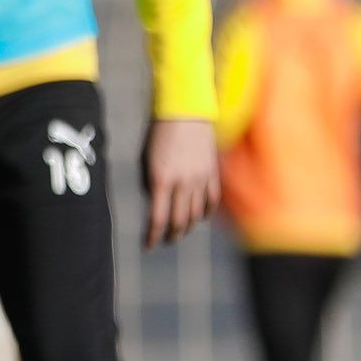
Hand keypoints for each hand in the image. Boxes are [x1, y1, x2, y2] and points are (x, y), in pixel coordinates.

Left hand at [140, 118, 218, 249]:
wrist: (186, 114)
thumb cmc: (160, 134)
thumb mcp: (148, 160)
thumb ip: (152, 183)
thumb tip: (156, 203)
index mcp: (162, 179)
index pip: (158, 218)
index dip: (153, 236)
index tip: (148, 246)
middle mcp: (184, 183)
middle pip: (179, 220)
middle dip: (171, 234)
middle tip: (166, 240)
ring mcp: (201, 179)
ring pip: (196, 213)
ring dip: (188, 226)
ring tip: (181, 231)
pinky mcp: (213, 173)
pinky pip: (212, 200)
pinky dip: (206, 212)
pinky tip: (200, 217)